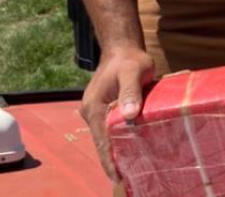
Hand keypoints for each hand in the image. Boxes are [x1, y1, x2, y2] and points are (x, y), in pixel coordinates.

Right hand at [79, 46, 155, 179]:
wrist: (122, 47)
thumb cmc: (129, 59)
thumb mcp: (133, 71)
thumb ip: (131, 91)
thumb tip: (129, 115)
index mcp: (94, 107)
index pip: (101, 141)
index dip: (109, 160)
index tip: (118, 178)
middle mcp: (91, 112)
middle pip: (102, 141)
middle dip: (113, 160)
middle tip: (130, 177)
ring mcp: (96, 110)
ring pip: (106, 135)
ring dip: (116, 150)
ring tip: (132, 168)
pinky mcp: (104, 108)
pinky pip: (109, 127)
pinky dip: (118, 138)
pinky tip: (130, 147)